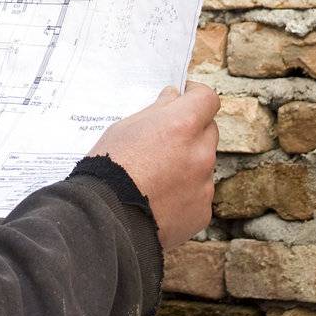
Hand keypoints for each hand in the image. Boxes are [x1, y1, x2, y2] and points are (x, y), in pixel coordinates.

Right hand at [87, 82, 218, 248]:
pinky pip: (199, 194)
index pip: (208, 98)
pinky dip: (185, 193)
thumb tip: (173, 98)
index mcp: (182, 125)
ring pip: (203, 164)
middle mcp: (200, 152)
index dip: (196, 95)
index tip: (185, 98)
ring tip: (157, 177)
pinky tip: (161, 200)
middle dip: (191, 131)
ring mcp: (204, 184)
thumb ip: (156, 111)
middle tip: (165, 141)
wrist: (106, 219)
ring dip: (188, 164)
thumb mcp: (125, 127)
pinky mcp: (202, 211)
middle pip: (208, 131)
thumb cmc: (110, 168)